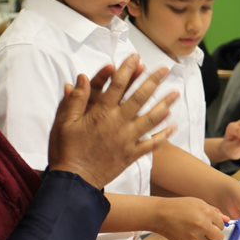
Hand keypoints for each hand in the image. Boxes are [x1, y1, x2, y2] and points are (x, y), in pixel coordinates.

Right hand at [48, 54, 176, 189]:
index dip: (127, 70)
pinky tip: (173, 126)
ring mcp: (127, 139)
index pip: (117, 86)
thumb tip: (80, 78)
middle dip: (153, 81)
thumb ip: (75, 100)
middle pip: (140, 98)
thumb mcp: (64, 122)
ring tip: (175, 93)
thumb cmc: (66, 150)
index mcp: (100, 113)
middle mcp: (117, 123)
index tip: (137, 58)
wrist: (74, 181)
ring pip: (151, 119)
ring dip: (165, 105)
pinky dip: (164, 135)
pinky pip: (152, 144)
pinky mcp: (132, 155)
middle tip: (166, 69)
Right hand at [151, 196, 229, 239]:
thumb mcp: (198, 203)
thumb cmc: (179, 206)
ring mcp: (194, 236)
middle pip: (219, 237)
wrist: (160, 214)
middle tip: (206, 229)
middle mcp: (202, 225)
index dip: (217, 223)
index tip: (212, 222)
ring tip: (193, 228)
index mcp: (207, 213)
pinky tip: (185, 231)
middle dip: (214, 234)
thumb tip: (227, 220)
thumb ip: (214, 212)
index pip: (222, 225)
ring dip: (203, 238)